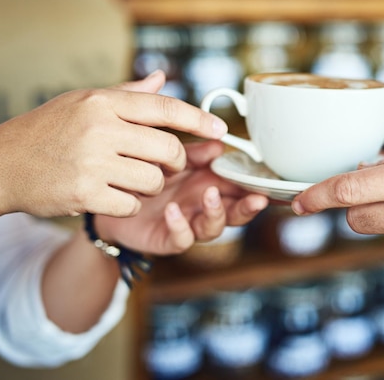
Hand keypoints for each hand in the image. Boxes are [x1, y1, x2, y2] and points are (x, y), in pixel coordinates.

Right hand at [0, 71, 228, 223]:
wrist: (0, 165)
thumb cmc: (45, 131)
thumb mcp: (82, 102)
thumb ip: (127, 94)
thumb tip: (162, 79)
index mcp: (103, 102)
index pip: (165, 108)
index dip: (199, 119)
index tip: (221, 130)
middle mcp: (101, 128)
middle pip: (169, 149)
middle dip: (176, 162)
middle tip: (169, 166)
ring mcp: (92, 161)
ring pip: (154, 180)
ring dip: (150, 186)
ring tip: (129, 180)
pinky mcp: (85, 193)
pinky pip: (131, 204)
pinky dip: (127, 204)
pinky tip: (109, 196)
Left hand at [95, 141, 268, 254]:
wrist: (112, 194)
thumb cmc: (149, 175)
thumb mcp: (173, 157)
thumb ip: (195, 152)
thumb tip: (219, 144)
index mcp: (212, 184)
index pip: (241, 188)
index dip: (258, 186)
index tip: (270, 180)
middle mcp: (205, 207)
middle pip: (236, 212)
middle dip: (249, 207)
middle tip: (258, 198)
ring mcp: (189, 224)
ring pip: (214, 228)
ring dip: (217, 213)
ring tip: (210, 194)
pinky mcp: (168, 239)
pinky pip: (180, 238)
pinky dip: (180, 226)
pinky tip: (173, 211)